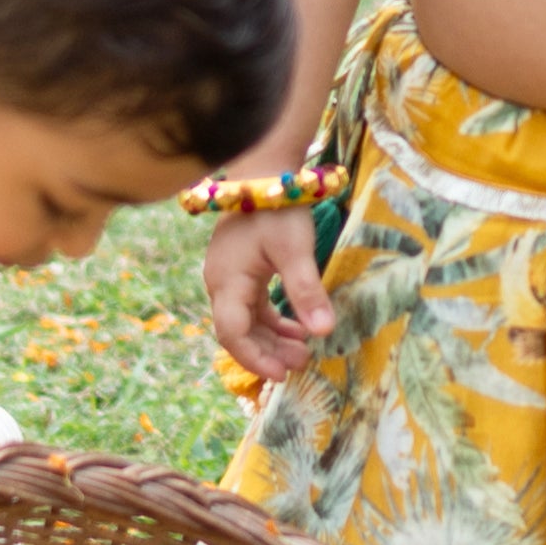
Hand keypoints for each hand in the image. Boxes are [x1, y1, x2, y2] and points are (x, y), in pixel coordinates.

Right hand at [201, 204, 334, 381]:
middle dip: (267, 352)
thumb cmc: (278, 209)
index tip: (284, 373)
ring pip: (246, 321)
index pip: (232, 333)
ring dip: (272, 338)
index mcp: (227, 281)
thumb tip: (324, 332)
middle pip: (238, 332)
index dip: (256, 358)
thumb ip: (306, 291)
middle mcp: (221, 283)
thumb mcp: (296, 250)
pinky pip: (253, 306)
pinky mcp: (242, 271)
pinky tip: (298, 329)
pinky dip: (273, 320)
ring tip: (304, 351)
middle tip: (301, 364)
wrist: (266, 171)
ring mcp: (230, 277)